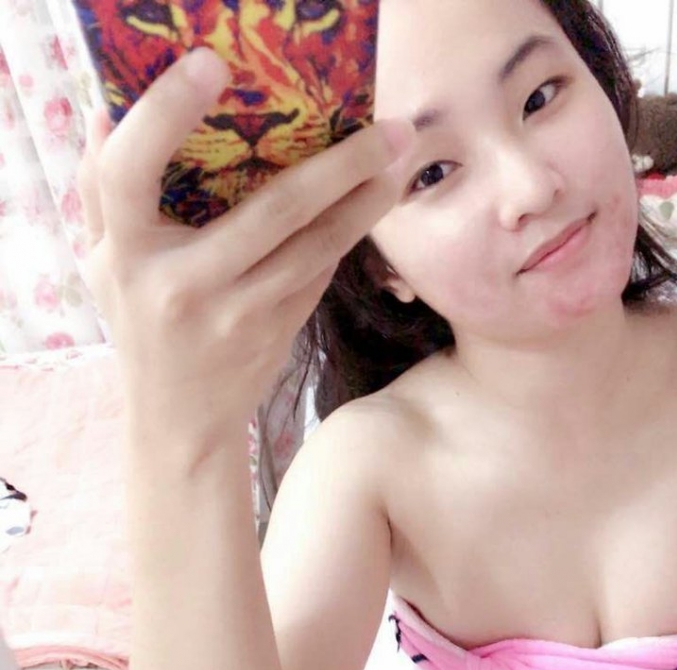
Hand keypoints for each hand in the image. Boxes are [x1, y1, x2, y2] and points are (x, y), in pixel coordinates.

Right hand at [76, 48, 414, 438]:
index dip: (165, 114)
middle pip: (271, 211)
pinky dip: (343, 236)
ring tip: (398, 160)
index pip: (130, 172)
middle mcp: (183, 285)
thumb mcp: (105, 261)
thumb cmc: (140, 323)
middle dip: (338, 164)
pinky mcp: (276, 333)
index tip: (211, 65)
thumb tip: (109, 110)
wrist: (181, 420)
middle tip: (386, 127)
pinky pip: (317, 274)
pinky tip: (371, 203)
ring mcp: (237, 314)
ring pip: (313, 248)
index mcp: (126, 255)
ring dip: (363, 203)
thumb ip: (101, 189)